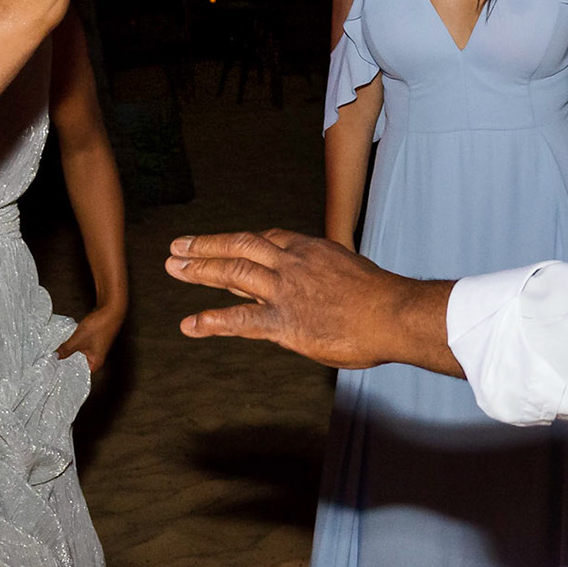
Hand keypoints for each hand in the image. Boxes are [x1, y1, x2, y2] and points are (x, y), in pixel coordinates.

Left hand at [57, 304, 123, 371]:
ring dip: (71, 350)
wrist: (110, 310)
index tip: (55, 369)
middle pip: (78, 363)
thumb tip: (56, 356)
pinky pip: (82, 345)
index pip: (78, 373)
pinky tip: (69, 341)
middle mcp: (97, 358)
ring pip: (80, 353)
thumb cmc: (100, 326)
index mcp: (96, 363)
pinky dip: (75, 343)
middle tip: (55, 360)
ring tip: (60, 350)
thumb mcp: (78, 339)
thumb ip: (66, 349)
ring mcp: (97, 349)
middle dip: (67, 360)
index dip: (67, 371)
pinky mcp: (95, 340)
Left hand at [167, 230, 459, 373]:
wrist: (394, 313)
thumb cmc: (381, 298)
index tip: (220, 246)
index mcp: (308, 248)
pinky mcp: (284, 321)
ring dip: (200, 270)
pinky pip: (240, 320)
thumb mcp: (349, 271)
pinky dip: (212, 321)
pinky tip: (190, 325)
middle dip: (206, 246)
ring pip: (233, 274)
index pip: (264, 241)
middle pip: (240, 247)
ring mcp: (285, 290)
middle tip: (178, 247)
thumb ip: (325, 274)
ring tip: (173, 268)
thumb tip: (316, 283)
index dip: (238, 243)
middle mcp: (291, 263)